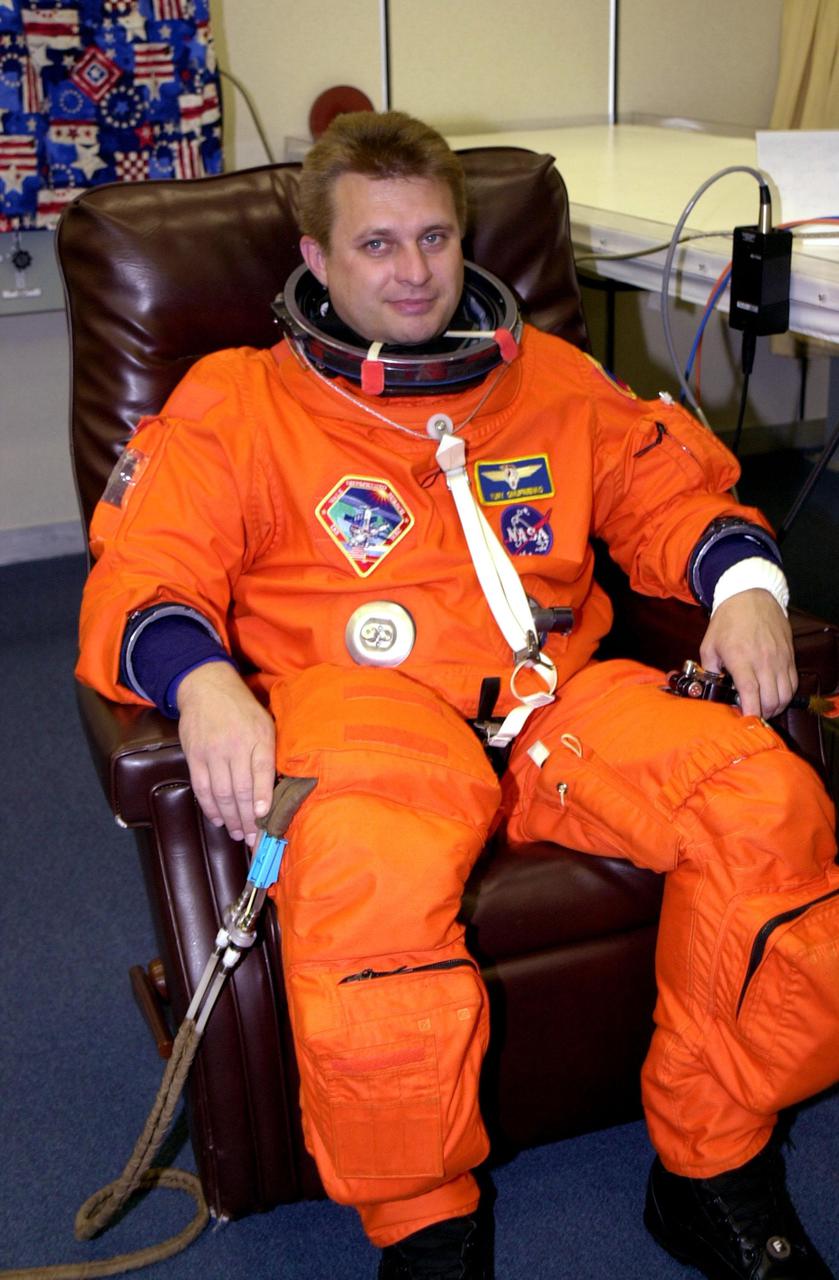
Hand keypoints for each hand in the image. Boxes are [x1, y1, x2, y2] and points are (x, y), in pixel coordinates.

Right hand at [176, 661, 275, 844]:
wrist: (207, 687)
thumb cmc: (243, 710)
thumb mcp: (265, 723)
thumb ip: (269, 753)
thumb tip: (275, 789)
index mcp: (258, 736)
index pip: (261, 770)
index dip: (263, 795)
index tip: (264, 816)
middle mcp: (235, 745)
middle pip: (241, 788)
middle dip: (248, 818)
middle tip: (254, 838)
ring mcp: (212, 751)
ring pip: (221, 793)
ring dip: (231, 818)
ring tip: (238, 833)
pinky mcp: (194, 756)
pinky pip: (202, 787)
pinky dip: (210, 807)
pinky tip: (219, 820)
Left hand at [699, 589, 797, 718]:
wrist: (750, 596)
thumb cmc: (727, 621)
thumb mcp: (709, 645)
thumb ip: (709, 670)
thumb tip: (711, 689)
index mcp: (741, 659)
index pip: (750, 694)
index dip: (750, 713)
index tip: (746, 721)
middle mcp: (763, 661)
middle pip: (771, 700)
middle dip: (762, 714)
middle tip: (753, 715)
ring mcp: (779, 659)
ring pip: (785, 695)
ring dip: (776, 707)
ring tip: (764, 708)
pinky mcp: (789, 655)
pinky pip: (793, 683)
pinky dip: (785, 694)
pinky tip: (775, 695)